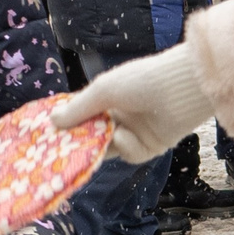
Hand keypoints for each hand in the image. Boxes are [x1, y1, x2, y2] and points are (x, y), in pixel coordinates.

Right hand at [52, 46, 213, 164]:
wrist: (182, 88)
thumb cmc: (142, 80)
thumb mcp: (104, 90)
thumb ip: (79, 108)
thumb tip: (52, 121)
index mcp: (110, 98)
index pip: (84, 115)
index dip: (69, 125)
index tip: (50, 135)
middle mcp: (122, 116)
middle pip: (94, 136)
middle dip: (81, 142)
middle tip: (61, 151)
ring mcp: (136, 133)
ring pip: (109, 149)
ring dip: (102, 145)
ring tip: (93, 141)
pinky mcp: (150, 147)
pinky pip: (130, 154)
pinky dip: (126, 146)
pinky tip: (126, 134)